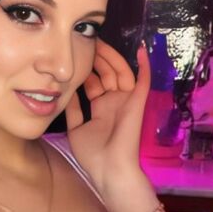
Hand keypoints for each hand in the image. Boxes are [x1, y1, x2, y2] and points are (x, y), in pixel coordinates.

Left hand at [64, 38, 149, 192]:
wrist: (109, 169)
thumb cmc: (92, 155)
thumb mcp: (76, 129)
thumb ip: (74, 109)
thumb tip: (68, 90)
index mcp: (101, 109)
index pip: (95, 82)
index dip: (87, 68)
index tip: (77, 54)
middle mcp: (115, 102)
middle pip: (108, 73)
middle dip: (97, 58)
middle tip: (87, 43)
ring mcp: (127, 101)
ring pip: (122, 72)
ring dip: (112, 57)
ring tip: (100, 42)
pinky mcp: (138, 102)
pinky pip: (144, 80)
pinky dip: (144, 64)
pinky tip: (140, 48)